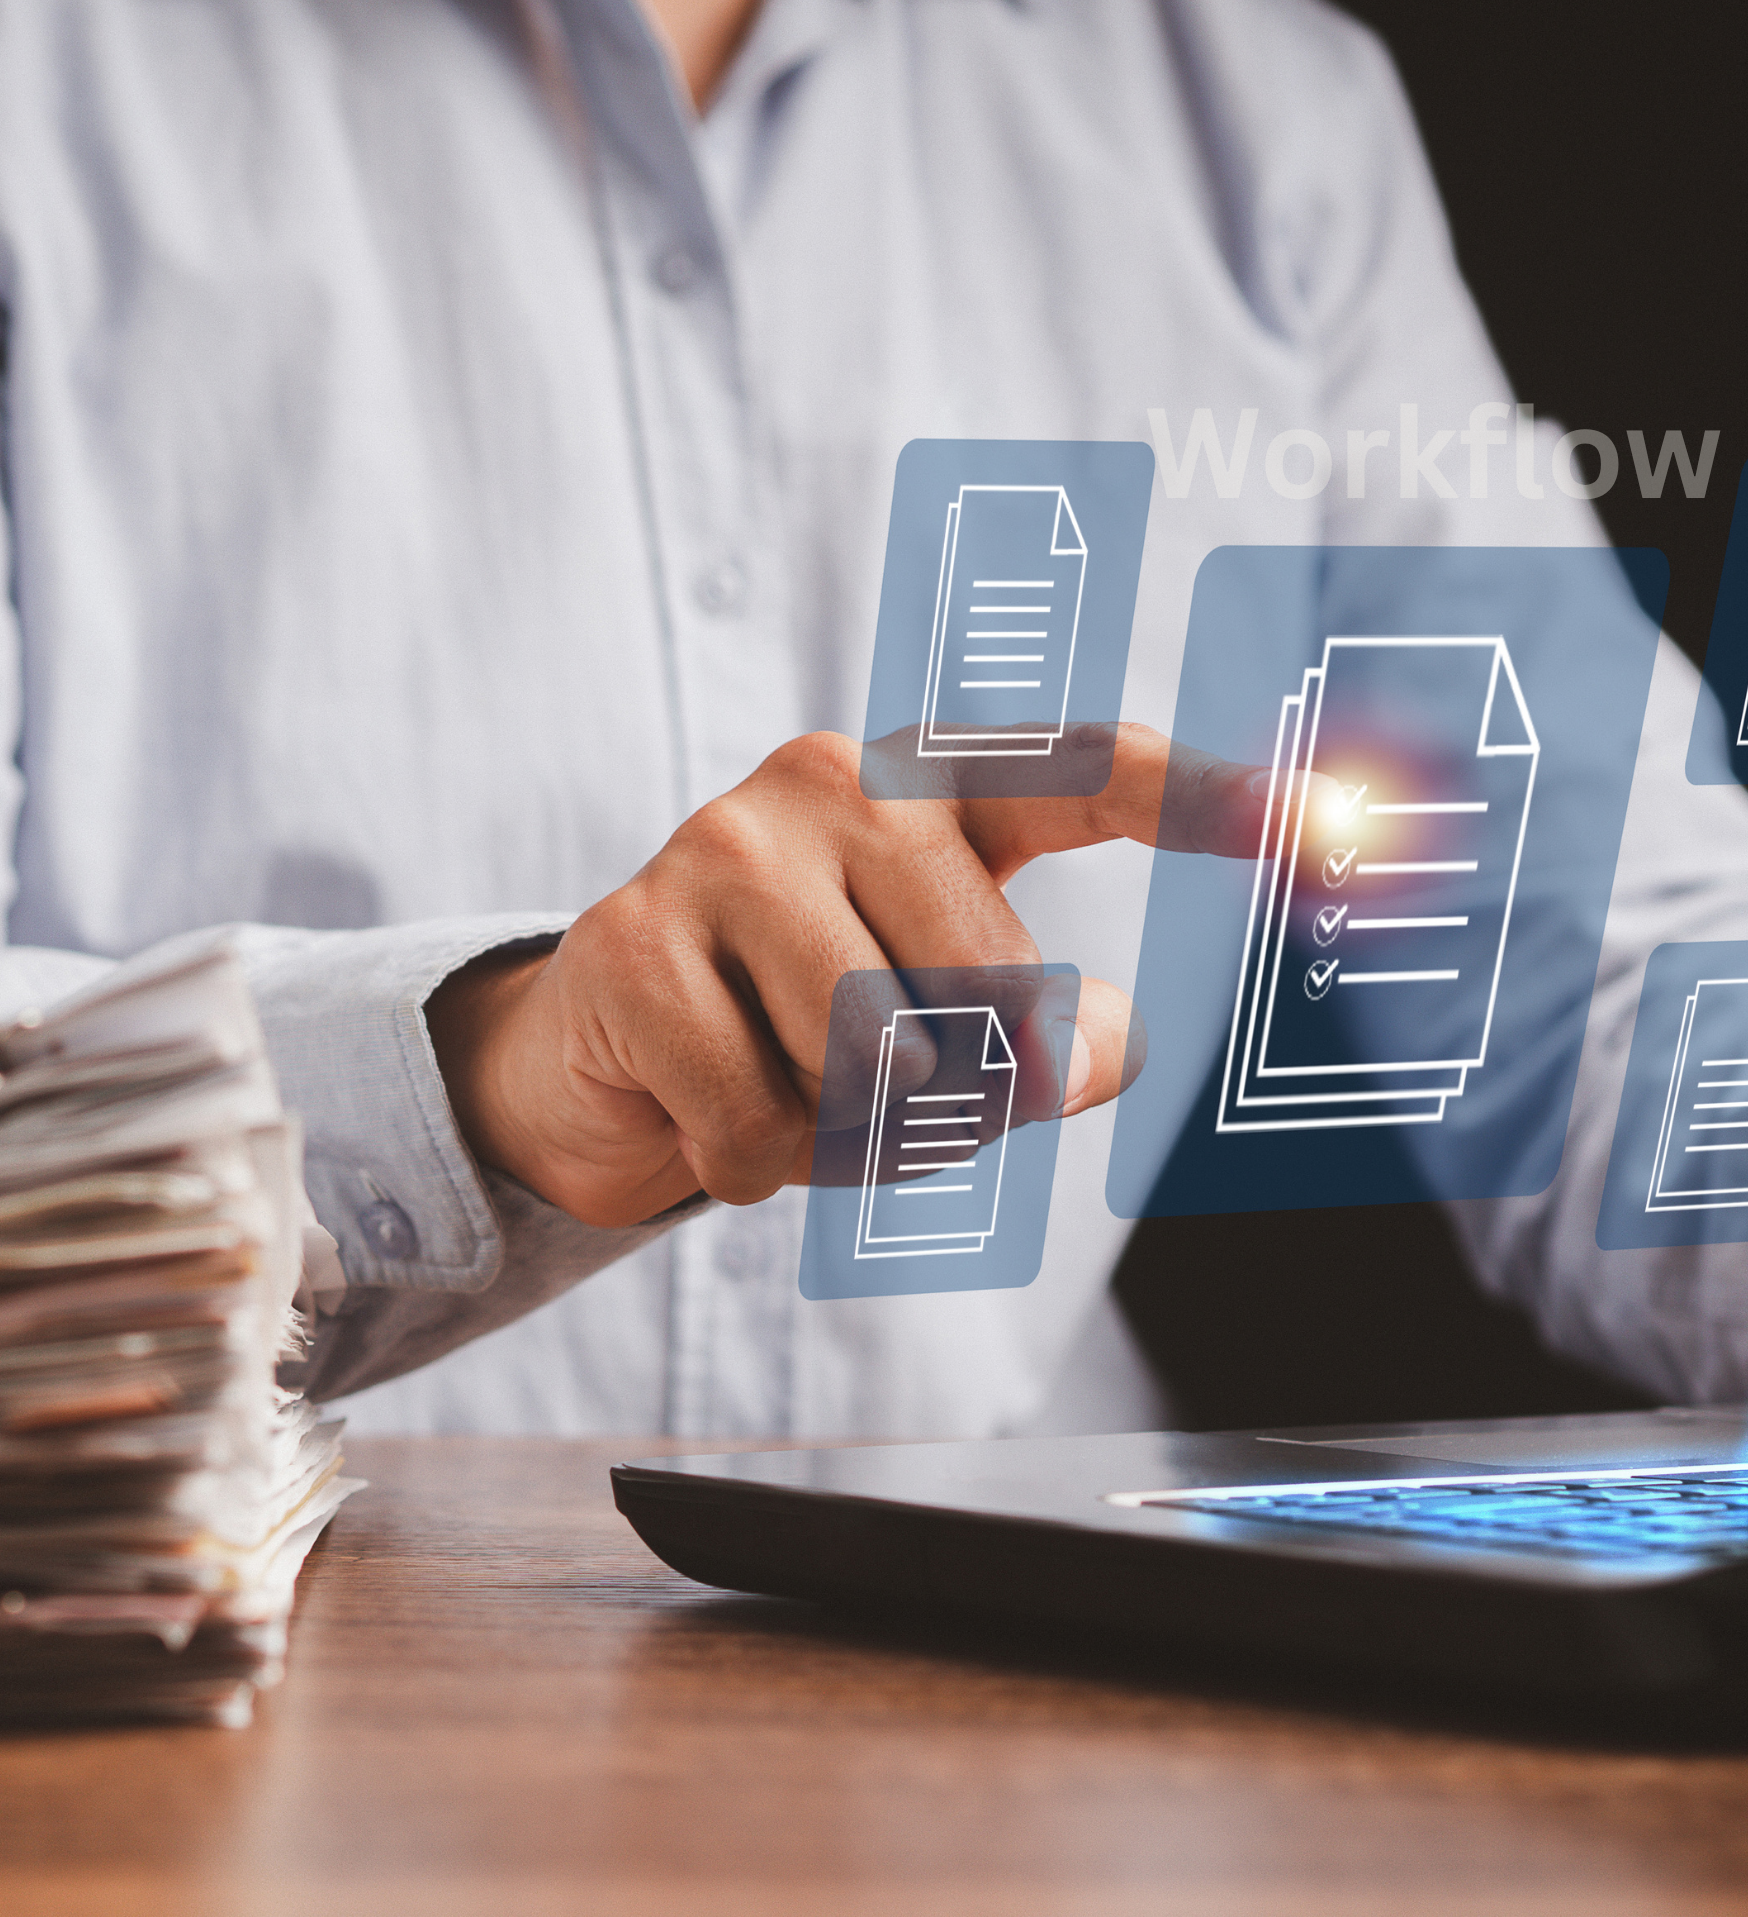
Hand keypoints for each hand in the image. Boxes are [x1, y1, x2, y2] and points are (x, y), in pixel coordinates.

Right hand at [427, 727, 1267, 1227]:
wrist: (605, 1053)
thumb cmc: (801, 1029)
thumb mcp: (941, 1032)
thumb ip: (1041, 1034)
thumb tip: (1106, 1041)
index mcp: (930, 786)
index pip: (1086, 775)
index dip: (1212, 799)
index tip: (1333, 818)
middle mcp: (830, 780)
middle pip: (995, 993)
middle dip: (953, 1090)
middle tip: (874, 1083)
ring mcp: (722, 849)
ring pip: (876, 1064)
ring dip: (847, 1135)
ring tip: (788, 1090)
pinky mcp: (630, 943)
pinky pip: (757, 1123)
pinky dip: (751, 1163)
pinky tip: (710, 1108)